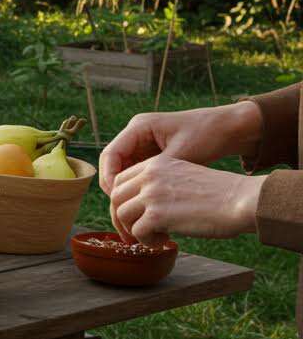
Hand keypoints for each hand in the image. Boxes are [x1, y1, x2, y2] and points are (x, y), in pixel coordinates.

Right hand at [99, 102, 262, 195]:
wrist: (230, 128)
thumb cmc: (209, 135)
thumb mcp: (181, 154)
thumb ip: (156, 173)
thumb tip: (136, 197)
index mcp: (139, 127)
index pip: (110, 154)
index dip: (109, 178)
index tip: (116, 199)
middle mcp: (136, 134)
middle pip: (112, 164)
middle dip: (114, 189)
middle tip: (121, 211)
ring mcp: (142, 144)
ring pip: (122, 172)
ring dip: (124, 191)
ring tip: (132, 211)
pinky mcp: (151, 155)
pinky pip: (135, 174)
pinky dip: (137, 190)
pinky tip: (144, 205)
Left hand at [108, 155, 262, 244]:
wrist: (242, 200)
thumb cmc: (221, 194)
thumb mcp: (185, 177)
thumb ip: (161, 185)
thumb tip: (142, 205)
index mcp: (156, 164)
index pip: (121, 180)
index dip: (122, 200)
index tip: (131, 215)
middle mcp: (150, 176)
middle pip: (116, 198)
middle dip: (122, 218)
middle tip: (135, 233)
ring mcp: (151, 194)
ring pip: (122, 215)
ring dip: (135, 231)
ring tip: (157, 237)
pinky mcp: (156, 215)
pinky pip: (137, 232)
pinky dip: (148, 241)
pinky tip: (165, 241)